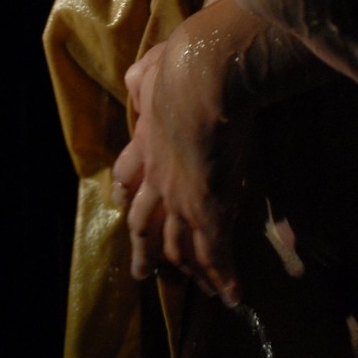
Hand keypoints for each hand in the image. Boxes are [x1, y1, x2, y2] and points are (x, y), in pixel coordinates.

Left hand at [113, 0, 307, 301]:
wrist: (205, 71)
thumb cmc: (184, 61)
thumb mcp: (153, 66)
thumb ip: (145, 76)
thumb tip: (135, 79)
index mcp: (146, 140)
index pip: (130, 174)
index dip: (128, 191)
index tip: (124, 201)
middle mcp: (158, 175)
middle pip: (144, 220)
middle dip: (143, 247)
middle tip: (143, 271)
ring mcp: (180, 195)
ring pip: (176, 243)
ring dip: (184, 269)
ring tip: (192, 290)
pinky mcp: (207, 207)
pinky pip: (215, 251)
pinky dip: (223, 276)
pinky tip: (233, 296)